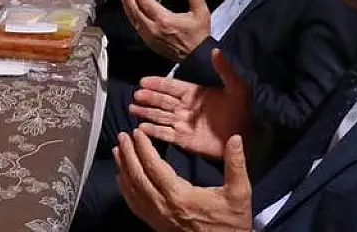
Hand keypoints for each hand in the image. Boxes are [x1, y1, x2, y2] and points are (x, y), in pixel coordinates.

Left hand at [115, 128, 251, 231]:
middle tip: (122, 137)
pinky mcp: (156, 224)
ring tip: (117, 151)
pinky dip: (125, 190)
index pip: (154, 167)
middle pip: (137, 176)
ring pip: (132, 191)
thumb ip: (236, 165)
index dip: (143, 148)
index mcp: (180, 196)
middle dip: (128, 154)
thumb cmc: (231, 224)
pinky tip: (122, 180)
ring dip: (123, 169)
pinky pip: (135, 206)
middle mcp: (164, 207)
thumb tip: (235, 140)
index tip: (137, 133)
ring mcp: (158, 217)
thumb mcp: (239, 193)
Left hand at [121, 0, 210, 62]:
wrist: (197, 56)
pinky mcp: (150, 43)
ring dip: (128, 7)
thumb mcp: (200, 12)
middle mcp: (154, 29)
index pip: (145, 3)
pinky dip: (132, 18)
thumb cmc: (199, 36)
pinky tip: (132, 12)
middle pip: (135, 11)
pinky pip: (137, 28)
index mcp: (164, 20)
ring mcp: (150, 37)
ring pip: (134, 20)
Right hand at [131, 49, 253, 159]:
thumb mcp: (237, 86)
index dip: (158, 84)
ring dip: (146, 112)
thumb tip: (215, 50)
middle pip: (162, 101)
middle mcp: (185, 108)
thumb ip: (224, 69)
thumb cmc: (243, 110)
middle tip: (135, 95)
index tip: (143, 81)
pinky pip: (165, 134)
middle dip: (148, 97)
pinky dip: (153, 132)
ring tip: (132, 109)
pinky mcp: (184, 140)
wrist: (248, 136)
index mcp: (194, 93)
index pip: (171, 87)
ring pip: (160, 116)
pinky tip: (141, 128)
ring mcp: (183, 124)